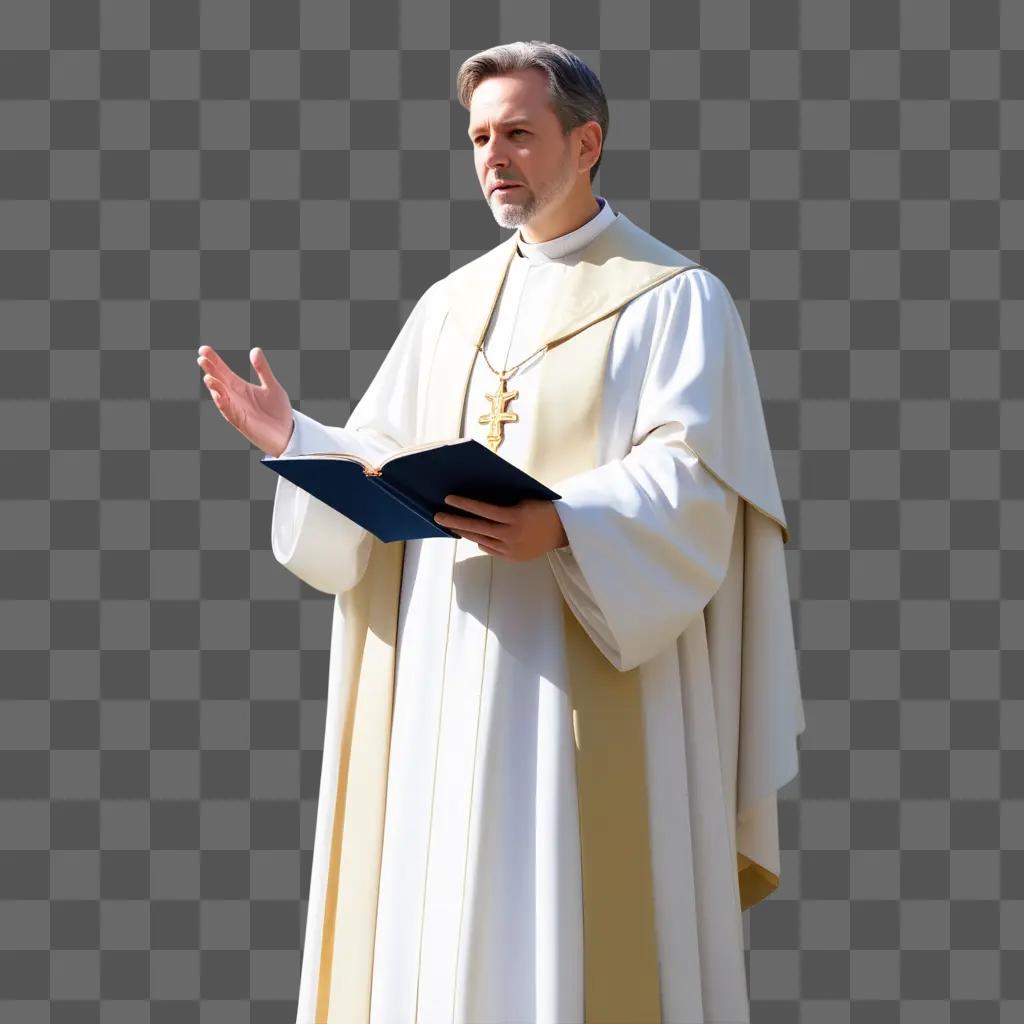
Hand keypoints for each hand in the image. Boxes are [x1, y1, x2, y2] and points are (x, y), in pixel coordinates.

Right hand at [197, 345, 293, 456]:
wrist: (287, 433)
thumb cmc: (278, 410)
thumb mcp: (272, 386)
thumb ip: (262, 369)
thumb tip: (255, 350)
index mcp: (240, 387)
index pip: (223, 371)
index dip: (214, 360)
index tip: (203, 349)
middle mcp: (235, 397)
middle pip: (219, 381)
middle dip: (210, 371)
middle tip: (202, 358)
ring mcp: (236, 410)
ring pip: (221, 397)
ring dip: (214, 388)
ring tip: (209, 377)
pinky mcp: (241, 422)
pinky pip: (229, 413)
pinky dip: (224, 405)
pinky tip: (219, 396)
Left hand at [433, 494, 569, 560]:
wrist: (565, 531)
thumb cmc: (543, 508)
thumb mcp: (524, 500)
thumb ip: (503, 502)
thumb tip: (478, 500)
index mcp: (515, 517)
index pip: (483, 510)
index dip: (465, 504)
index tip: (448, 499)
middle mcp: (511, 535)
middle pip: (477, 527)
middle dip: (455, 521)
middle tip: (437, 516)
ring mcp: (511, 549)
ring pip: (481, 540)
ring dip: (465, 531)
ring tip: (451, 525)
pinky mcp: (513, 557)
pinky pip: (491, 549)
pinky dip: (481, 541)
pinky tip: (472, 535)